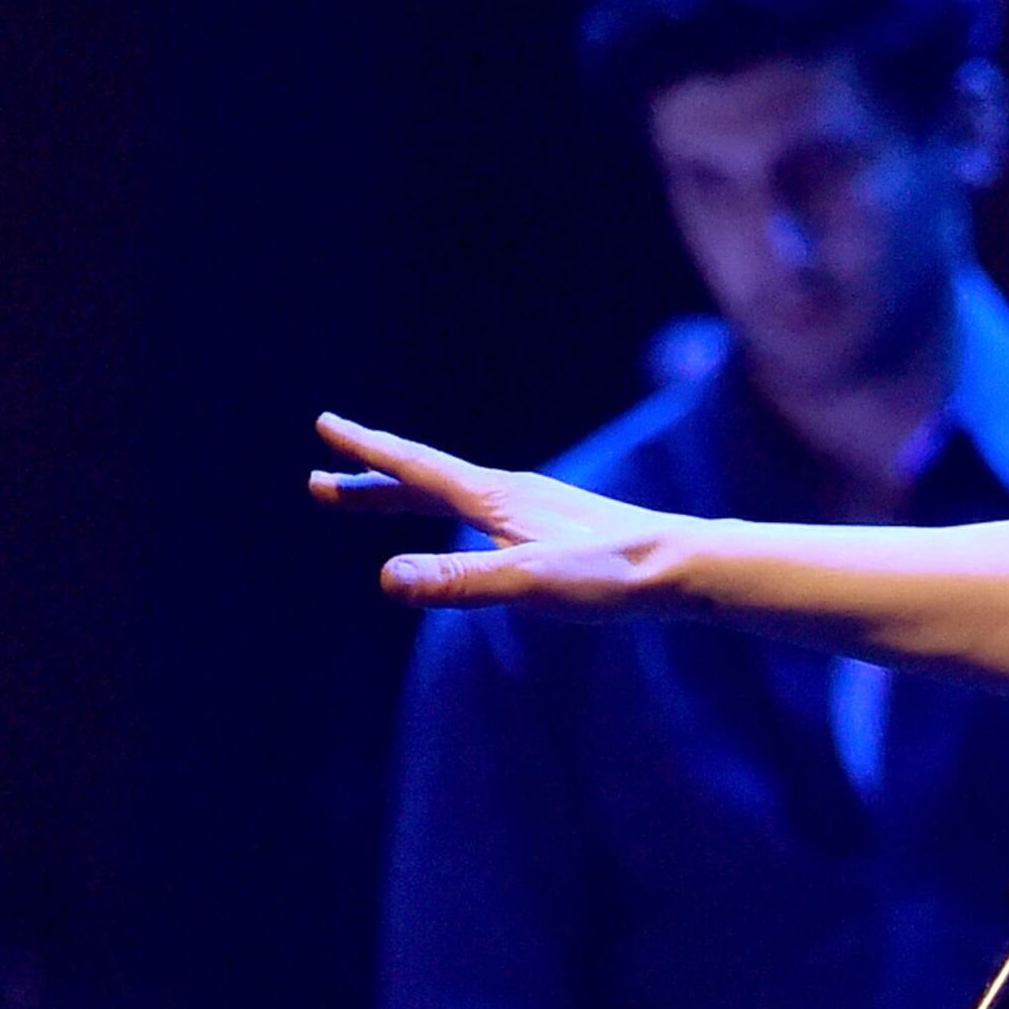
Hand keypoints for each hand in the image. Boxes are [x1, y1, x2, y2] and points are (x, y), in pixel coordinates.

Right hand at [311, 414, 684, 614]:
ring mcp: (538, 512)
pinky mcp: (560, 532)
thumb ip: (461, 581)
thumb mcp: (531, 584)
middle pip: (427, 482)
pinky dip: (455, 516)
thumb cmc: (615, 575)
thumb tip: (388, 577)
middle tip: (320, 483)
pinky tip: (468, 534)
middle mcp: (514, 496)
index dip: (368, 452)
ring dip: (409, 497)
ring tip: (375, 502)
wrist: (688, 566)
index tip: (325, 424)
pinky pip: (488, 517)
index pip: (418, 471)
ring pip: (457, 498)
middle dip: (372, 482)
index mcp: (498, 500)